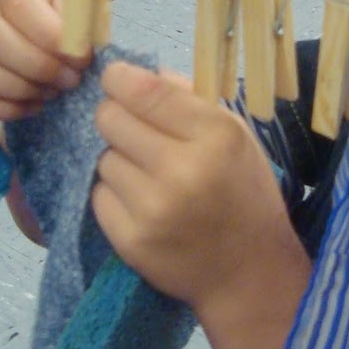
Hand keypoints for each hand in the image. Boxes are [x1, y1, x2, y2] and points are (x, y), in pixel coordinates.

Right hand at [0, 0, 88, 121]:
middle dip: (37, 67)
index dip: (50, 36)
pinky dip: (5, 108)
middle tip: (69, 80)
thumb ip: (79, 26)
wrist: (49, 33)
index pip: (19, 3)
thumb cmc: (66, 17)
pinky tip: (34, 103)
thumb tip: (75, 53)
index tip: (79, 57)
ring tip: (51, 91)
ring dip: (19, 89)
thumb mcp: (80, 9)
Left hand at [91, 61, 302, 311]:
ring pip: (103, 157)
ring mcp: (153, 208)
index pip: (144, 91)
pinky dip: (114, 194)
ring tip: (149, 177)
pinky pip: (98, 195)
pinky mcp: (130, 240)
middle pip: (110, 118)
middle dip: (117, 118)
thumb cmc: (245, 196)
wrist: (249, 275)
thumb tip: (138, 73)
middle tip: (135, 133)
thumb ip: (190, 99)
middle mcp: (183, 169)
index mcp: (216, 136)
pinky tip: (142, 204)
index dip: (119, 79)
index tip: (116, 80)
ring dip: (119, 160)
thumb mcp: (237, 138)